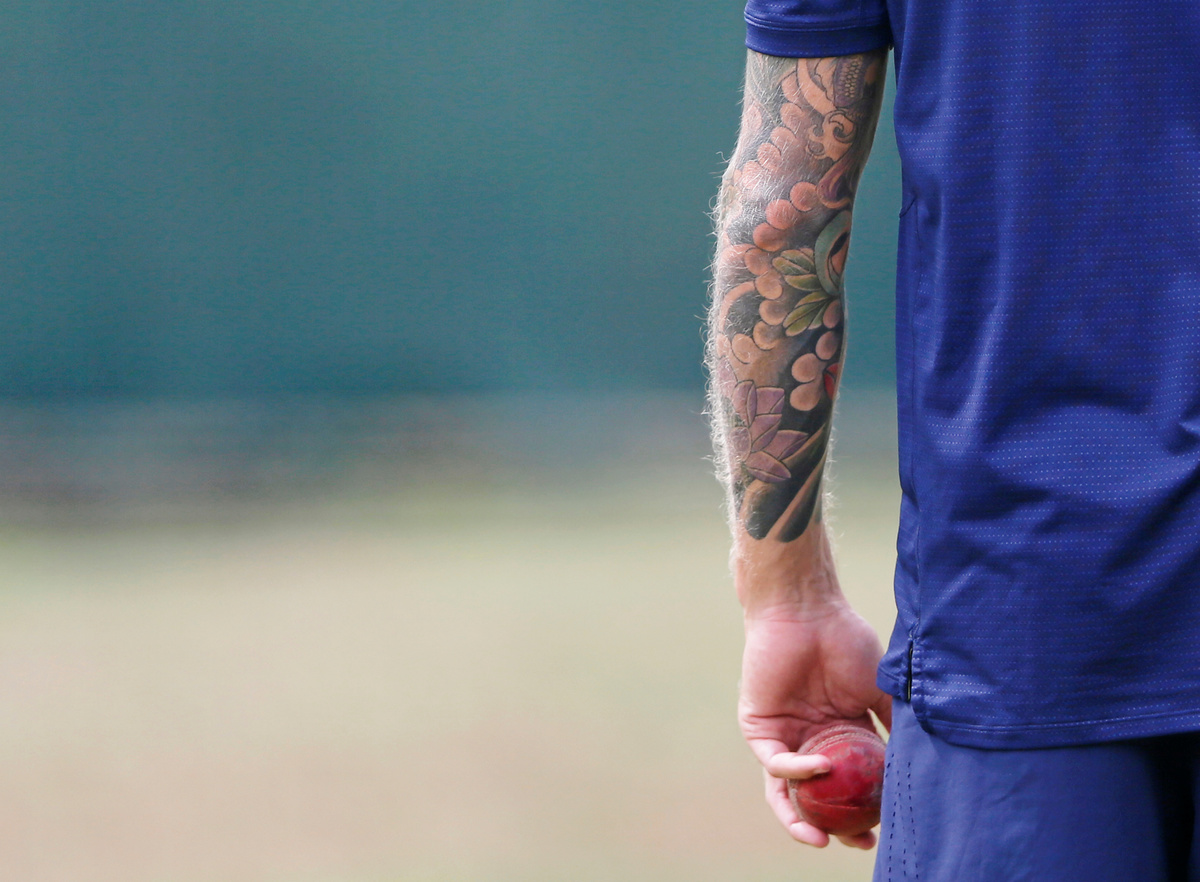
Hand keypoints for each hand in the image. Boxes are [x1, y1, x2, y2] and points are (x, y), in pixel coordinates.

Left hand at [739, 600, 891, 848]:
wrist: (807, 611)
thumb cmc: (845, 641)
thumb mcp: (880, 690)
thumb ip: (895, 725)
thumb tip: (919, 765)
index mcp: (843, 734)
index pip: (851, 785)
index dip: (864, 812)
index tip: (882, 834)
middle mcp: (812, 740)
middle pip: (818, 796)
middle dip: (833, 826)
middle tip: (855, 843)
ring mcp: (785, 735)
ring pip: (787, 789)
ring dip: (800, 817)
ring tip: (818, 837)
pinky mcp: (759, 726)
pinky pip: (775, 761)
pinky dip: (797, 771)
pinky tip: (821, 769)